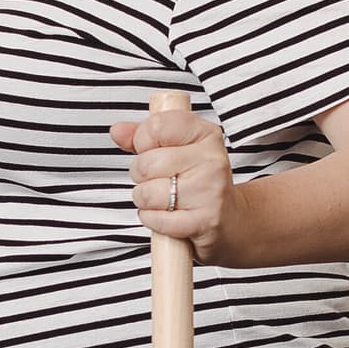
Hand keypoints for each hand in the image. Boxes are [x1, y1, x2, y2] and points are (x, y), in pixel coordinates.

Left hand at [108, 101, 234, 259]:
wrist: (230, 220)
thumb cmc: (199, 182)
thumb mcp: (176, 151)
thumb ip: (145, 137)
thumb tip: (118, 131)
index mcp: (205, 134)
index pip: (157, 126)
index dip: (143, 141)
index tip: (152, 150)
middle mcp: (211, 160)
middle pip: (146, 163)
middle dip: (141, 176)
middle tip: (158, 181)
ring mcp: (210, 191)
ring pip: (147, 193)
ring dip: (145, 201)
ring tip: (162, 200)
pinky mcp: (204, 221)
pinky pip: (156, 219)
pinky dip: (152, 220)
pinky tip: (167, 216)